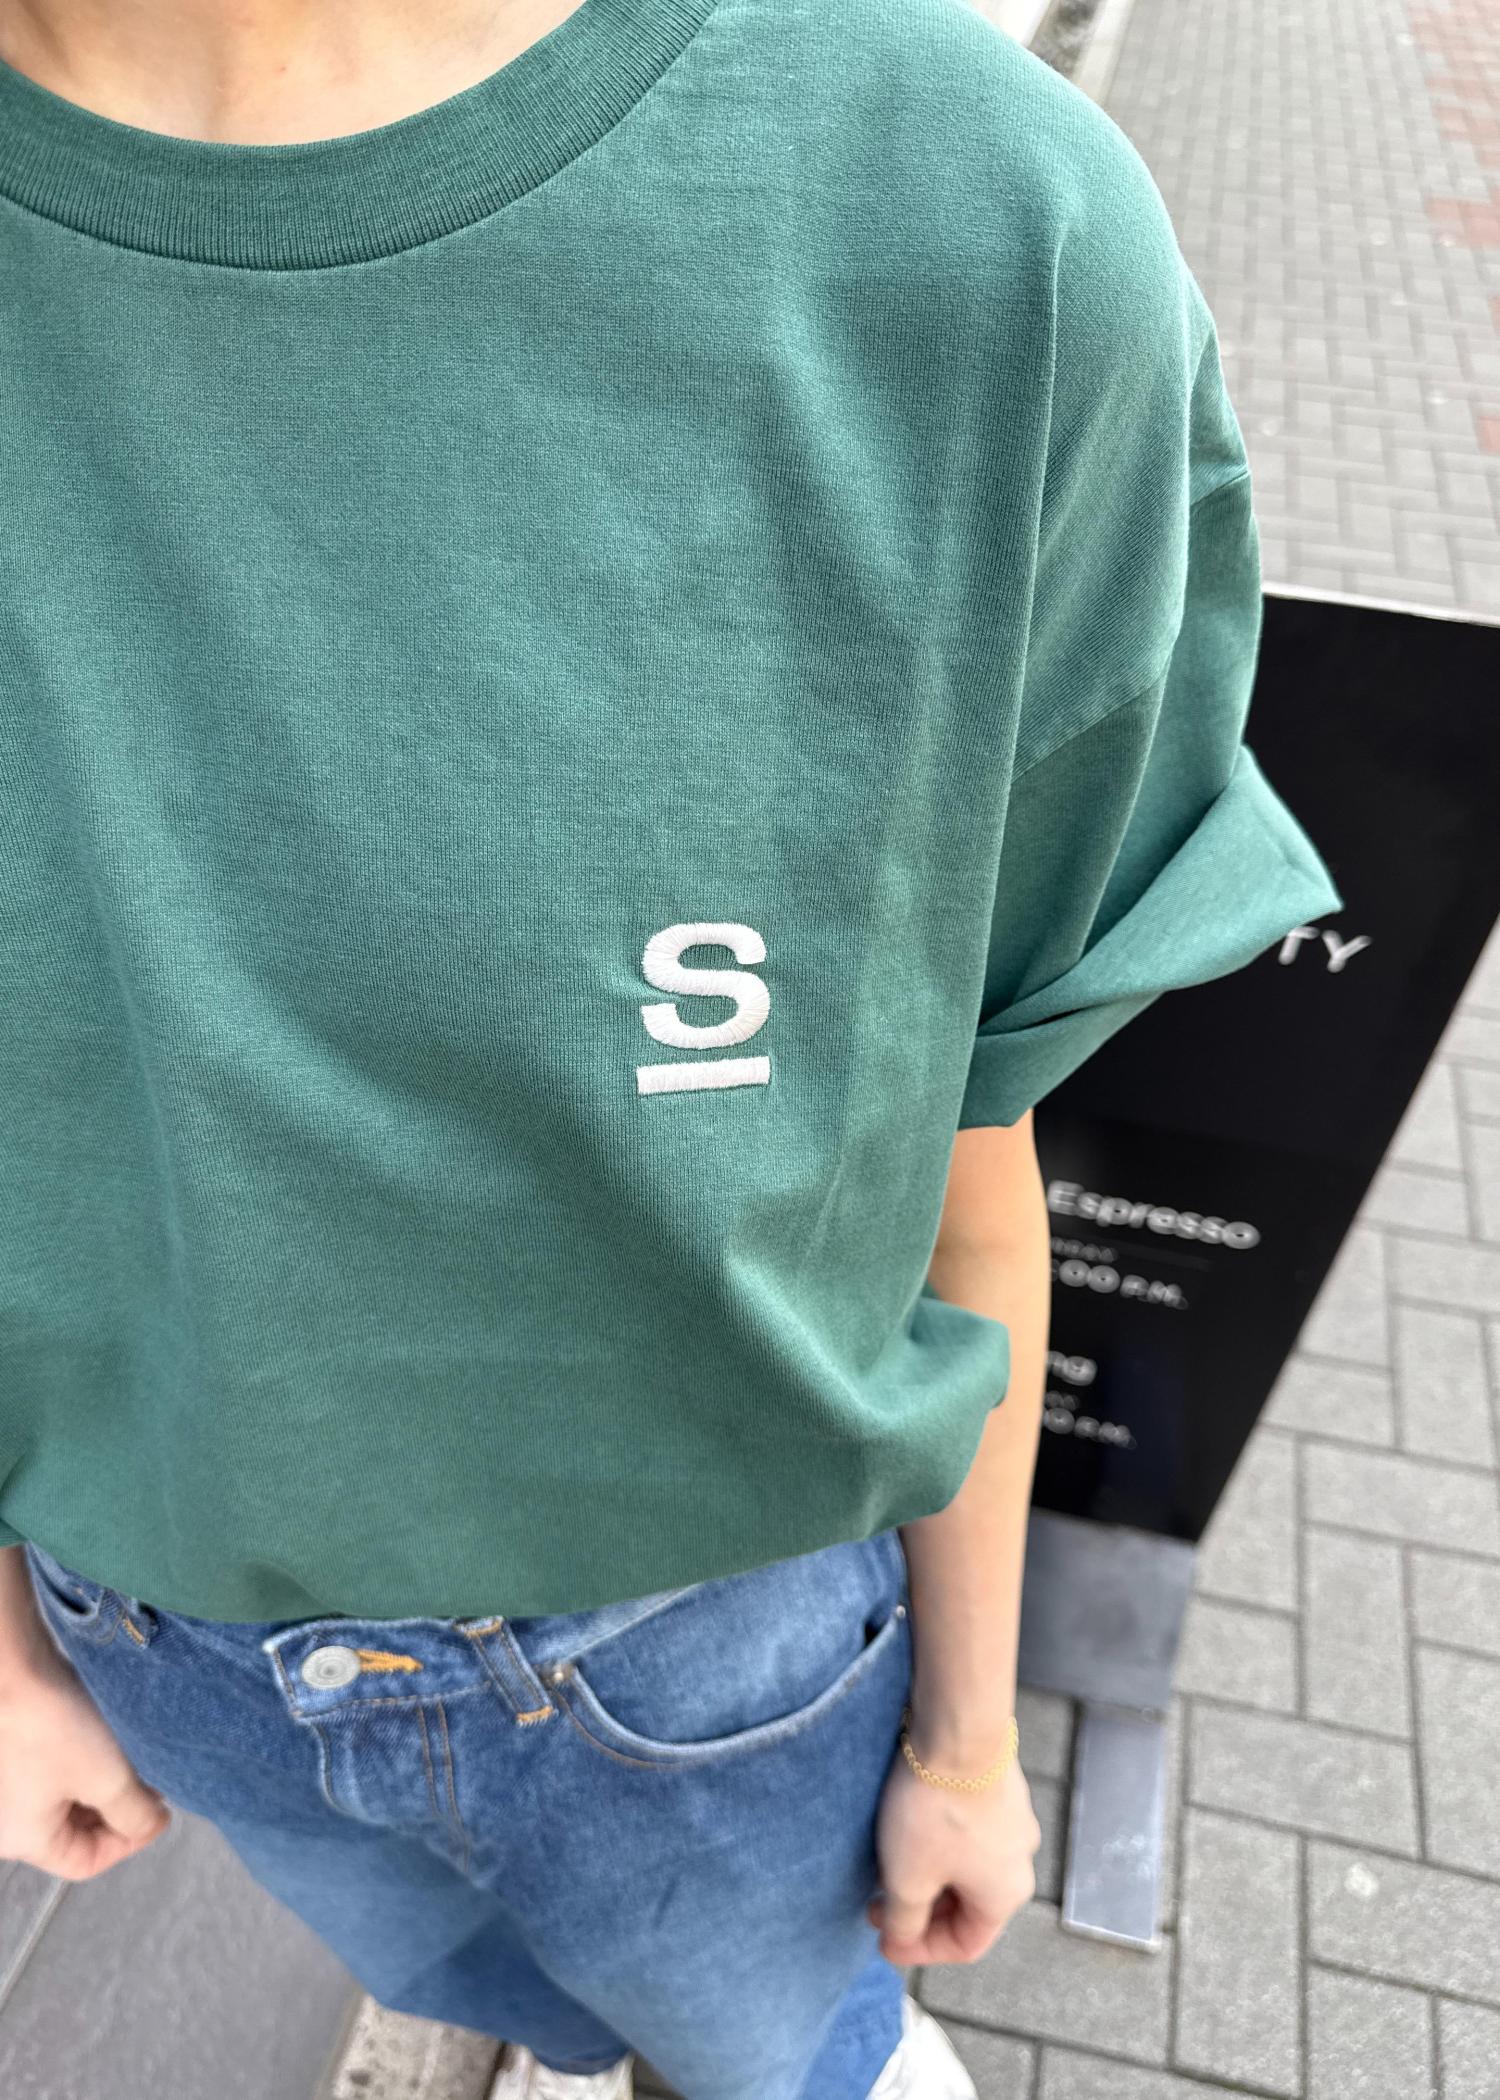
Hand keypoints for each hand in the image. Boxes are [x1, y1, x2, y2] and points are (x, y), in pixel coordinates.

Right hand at [0, 1638, 169, 1881]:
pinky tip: (108, 1737)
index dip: (130, 1842)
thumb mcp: (107, 1778)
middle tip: (152, 1781)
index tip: (162, 1811)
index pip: (84, 1862)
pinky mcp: (13, 1748)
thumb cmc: (52, 1728)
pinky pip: (53, 1770)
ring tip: (134, 1757)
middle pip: (74, 1831)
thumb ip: (134, 1813)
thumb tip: (150, 1825)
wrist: (10, 1664)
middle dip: (117, 1809)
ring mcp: (7, 1783)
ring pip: (66, 1798)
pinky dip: (83, 1762)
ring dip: (103, 1783)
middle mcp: (7, 1818)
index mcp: (23, 1839)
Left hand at [867, 1743, 1040, 1965]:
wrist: (957, 1730)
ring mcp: (1013, 1819)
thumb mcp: (907, 1880)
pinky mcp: (999, 1785)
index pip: (966, 1944)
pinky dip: (939, 1839)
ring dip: (928, 1872)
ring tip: (888, 1862)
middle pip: (967, 1904)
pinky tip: (908, 1824)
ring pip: (966, 1864)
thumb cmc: (934, 1811)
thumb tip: (900, 1941)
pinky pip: (969, 1828)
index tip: (883, 1938)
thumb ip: (905, 1922)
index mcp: (1005, 1895)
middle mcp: (1019, 1860)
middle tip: (878, 1902)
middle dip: (921, 1909)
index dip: (920, 1950)